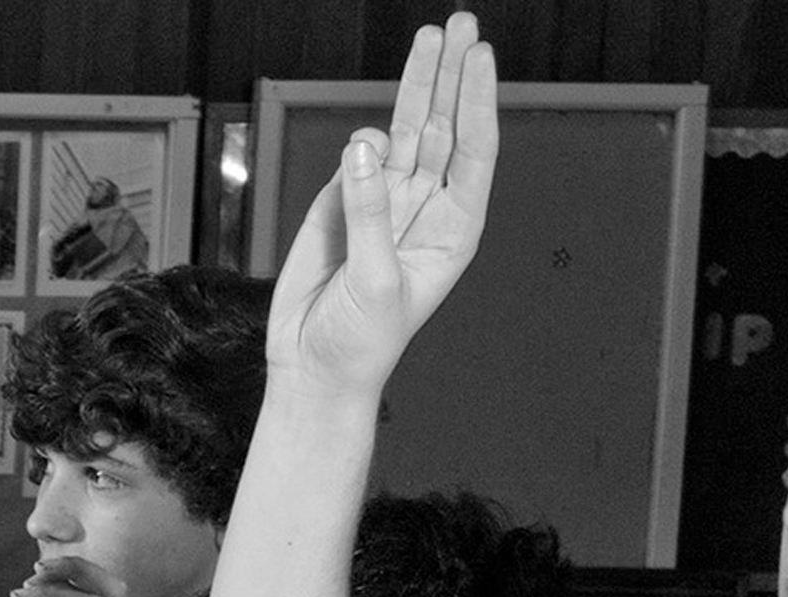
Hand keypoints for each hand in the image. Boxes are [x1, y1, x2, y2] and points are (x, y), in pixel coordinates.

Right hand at [265, 12, 498, 398]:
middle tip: (459, 26)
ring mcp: (382, 203)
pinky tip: (362, 142)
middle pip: (444, 126)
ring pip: (404, 131)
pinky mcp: (340, 207)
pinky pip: (354, 162)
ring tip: (427, 38)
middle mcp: (424, 207)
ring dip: (415, 85)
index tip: (474, 57)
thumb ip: (369, 213)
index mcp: (453, 227)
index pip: (473, 149)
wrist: (311, 371)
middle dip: (450, 75)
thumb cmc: (361, 343)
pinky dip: (358, 146)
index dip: (475, 100)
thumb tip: (364, 148)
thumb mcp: (375, 279)